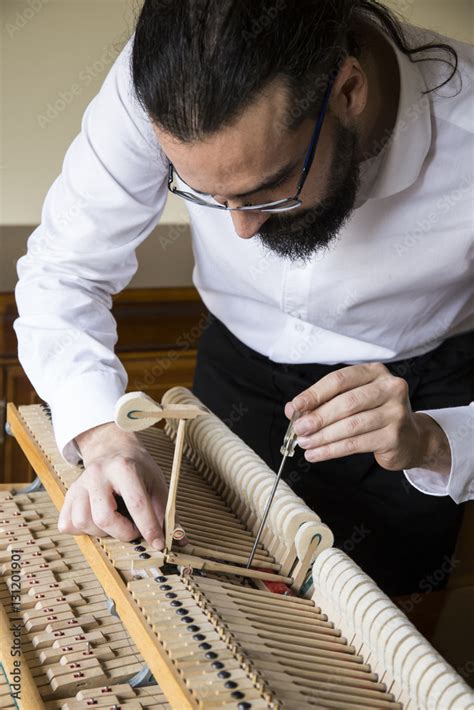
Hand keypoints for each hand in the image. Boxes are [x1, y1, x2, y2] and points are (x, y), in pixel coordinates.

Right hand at [58, 422, 184, 548]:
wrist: (112, 450)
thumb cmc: (137, 468)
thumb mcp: (156, 483)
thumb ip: (165, 512)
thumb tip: (178, 539)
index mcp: (123, 467)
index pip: (136, 504)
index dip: (149, 528)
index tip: (158, 543)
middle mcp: (97, 474)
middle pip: (103, 517)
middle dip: (123, 532)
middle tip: (134, 530)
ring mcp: (79, 485)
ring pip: (83, 522)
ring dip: (102, 532)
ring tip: (115, 523)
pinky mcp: (68, 496)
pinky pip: (68, 524)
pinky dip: (84, 530)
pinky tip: (97, 522)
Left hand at [285, 363, 450, 472]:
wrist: (411, 438)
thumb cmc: (375, 415)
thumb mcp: (352, 401)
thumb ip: (324, 401)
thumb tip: (293, 409)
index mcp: (375, 372)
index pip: (339, 380)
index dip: (314, 393)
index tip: (296, 406)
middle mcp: (389, 388)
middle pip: (346, 402)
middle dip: (318, 417)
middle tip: (299, 429)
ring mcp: (395, 412)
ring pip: (350, 425)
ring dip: (323, 437)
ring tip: (305, 444)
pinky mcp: (394, 436)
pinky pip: (356, 444)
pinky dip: (332, 450)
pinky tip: (316, 454)